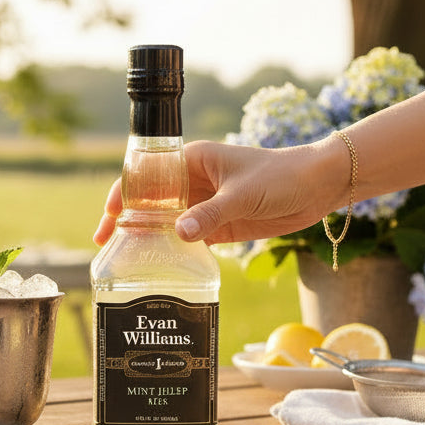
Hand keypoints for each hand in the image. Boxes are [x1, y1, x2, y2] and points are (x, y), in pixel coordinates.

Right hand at [93, 140, 339, 246]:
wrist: (319, 186)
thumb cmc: (281, 175)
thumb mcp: (243, 194)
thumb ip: (211, 215)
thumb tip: (178, 234)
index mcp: (191, 161)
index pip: (147, 175)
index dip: (124, 194)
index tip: (110, 216)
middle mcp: (192, 182)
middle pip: (149, 201)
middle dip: (126, 220)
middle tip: (105, 243)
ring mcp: (204, 205)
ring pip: (165, 221)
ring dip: (147, 237)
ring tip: (125, 258)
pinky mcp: (218, 225)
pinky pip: (187, 238)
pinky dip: (172, 249)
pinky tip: (159, 264)